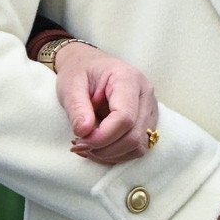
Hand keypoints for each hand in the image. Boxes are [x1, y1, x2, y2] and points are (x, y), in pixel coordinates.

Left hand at [51, 41, 158, 162]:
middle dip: (105, 149)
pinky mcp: (147, 122)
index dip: (103, 136)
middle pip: (135, 136)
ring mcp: (149, 109)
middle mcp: (145, 94)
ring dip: (111, 154)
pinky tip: (97, 147)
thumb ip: (77, 108)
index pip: (124, 117)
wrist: (88, 65)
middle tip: (79, 145)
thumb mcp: (70, 85)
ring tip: (86, 146)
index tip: (80, 140)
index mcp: (128, 78)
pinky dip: (117, 154)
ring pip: (139, 146)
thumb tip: (84, 132)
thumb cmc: (79, 72)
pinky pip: (138, 147)